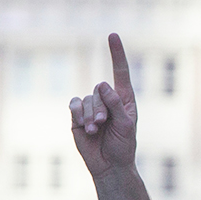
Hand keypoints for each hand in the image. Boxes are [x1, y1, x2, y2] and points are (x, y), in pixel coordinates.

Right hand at [70, 33, 136, 179]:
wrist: (109, 165)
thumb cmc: (124, 146)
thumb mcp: (126, 125)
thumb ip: (116, 104)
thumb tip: (103, 84)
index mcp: (124, 99)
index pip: (120, 72)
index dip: (116, 54)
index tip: (112, 34)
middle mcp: (107, 100)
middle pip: (99, 90)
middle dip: (101, 108)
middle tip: (105, 124)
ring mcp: (91, 107)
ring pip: (86, 99)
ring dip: (91, 115)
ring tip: (97, 130)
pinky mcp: (77, 115)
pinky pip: (74, 105)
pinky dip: (79, 115)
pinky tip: (86, 128)